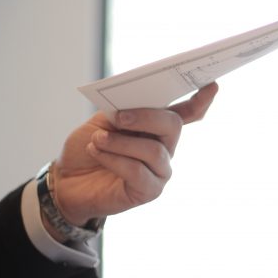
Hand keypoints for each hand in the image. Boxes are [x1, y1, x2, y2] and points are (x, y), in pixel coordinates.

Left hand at [49, 82, 218, 227]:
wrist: (66, 180)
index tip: (212, 86)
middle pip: (173, 126)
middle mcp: (165, 148)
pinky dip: (113, 159)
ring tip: (98, 139)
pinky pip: (137, 171)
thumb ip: (122, 110)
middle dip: (146, 117)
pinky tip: (97, 152)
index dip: (201, 100)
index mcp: (158, 127)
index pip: (188, 113)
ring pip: (153, 150)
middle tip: (118, 118)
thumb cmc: (88, 147)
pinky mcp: (149, 191)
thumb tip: (134, 102)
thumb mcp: (103, 120)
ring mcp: (160, 171)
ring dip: (121, 142)